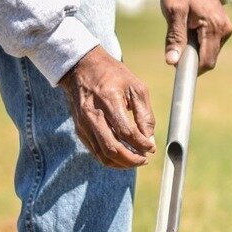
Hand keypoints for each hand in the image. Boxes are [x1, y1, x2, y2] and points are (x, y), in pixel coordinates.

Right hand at [57, 46, 156, 168]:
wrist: (82, 67)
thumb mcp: (136, 88)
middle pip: (112, 148)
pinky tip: (122, 156)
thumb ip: (145, 115)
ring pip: (102, 155)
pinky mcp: (79, 129)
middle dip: (132, 160)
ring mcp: (83, 123)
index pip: (126, 132)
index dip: (141, 144)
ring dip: (121, 163)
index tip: (151, 148)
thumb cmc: (113, 75)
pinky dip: (110, 158)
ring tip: (135, 160)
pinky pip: (95, 151)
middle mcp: (92, 114)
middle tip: (144, 159)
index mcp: (108, 100)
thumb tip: (149, 141)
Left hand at [161, 0, 231, 71]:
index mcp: (215, 27)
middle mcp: (225, 29)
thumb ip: (175, 38)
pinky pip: (209, 41)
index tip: (175, 69)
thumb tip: (173, 62)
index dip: (190, 70)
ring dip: (194, 49)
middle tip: (174, 45)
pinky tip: (186, 27)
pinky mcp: (221, 23)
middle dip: (191, 58)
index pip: (206, 62)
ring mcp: (225, 26)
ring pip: (209, 51)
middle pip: (208, 59)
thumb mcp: (173, 12)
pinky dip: (197, 41)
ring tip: (180, 29)